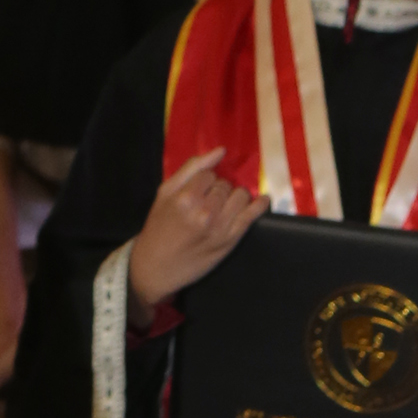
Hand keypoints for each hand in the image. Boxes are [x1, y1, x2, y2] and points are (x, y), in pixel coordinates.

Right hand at [126, 148, 268, 321]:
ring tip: (225, 206)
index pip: (209, 174)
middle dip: (219, 190)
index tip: (200, 191)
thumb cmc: (157, 229)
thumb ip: (191, 169)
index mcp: (184, 197)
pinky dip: (260, 205)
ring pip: (241, 195)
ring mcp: (219, 226)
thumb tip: (220, 150)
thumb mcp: (164, 194)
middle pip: (225, 185)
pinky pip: (252, 215)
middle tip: (208, 202)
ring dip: (235, 197)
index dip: (205, 181)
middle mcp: (204, 211)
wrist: (155, 267)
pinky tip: (262, 201)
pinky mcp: (230, 240)